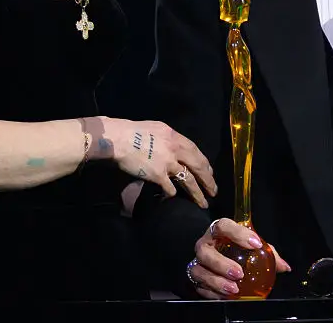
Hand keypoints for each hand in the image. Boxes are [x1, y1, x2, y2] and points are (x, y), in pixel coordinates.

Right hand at [97, 117, 216, 208]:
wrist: (119, 139)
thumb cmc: (132, 132)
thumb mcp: (156, 129)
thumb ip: (168, 139)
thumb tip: (174, 148)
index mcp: (175, 136)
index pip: (195, 150)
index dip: (204, 163)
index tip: (209, 171)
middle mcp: (175, 149)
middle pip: (198, 166)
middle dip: (208, 179)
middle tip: (214, 190)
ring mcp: (168, 163)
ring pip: (189, 180)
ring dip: (197, 193)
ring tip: (203, 202)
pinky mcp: (158, 175)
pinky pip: (170, 188)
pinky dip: (173, 194)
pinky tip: (174, 198)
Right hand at [187, 218, 290, 299]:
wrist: (218, 255)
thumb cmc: (237, 247)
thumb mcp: (252, 246)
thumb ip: (268, 253)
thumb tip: (284, 266)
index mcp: (219, 231)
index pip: (224, 225)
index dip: (238, 233)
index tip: (256, 243)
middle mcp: (205, 244)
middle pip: (206, 251)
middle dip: (222, 263)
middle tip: (239, 273)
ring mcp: (198, 261)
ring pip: (199, 270)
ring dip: (217, 281)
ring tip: (233, 289)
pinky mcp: (195, 277)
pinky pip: (200, 286)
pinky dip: (213, 293)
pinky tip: (225, 297)